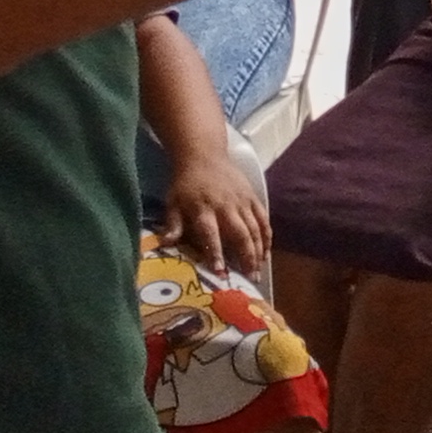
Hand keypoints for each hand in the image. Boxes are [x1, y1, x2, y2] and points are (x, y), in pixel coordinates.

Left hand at [162, 140, 272, 276]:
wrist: (203, 155)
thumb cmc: (186, 183)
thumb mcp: (173, 202)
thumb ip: (173, 224)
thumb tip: (164, 243)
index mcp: (203, 209)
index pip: (211, 234)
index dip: (216, 253)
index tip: (220, 272)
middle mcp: (226, 206)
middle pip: (240, 234)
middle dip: (246, 257)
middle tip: (250, 278)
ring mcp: (242, 201)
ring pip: (255, 229)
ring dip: (258, 251)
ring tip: (258, 271)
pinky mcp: (252, 197)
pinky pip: (263, 219)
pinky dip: (266, 237)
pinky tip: (266, 252)